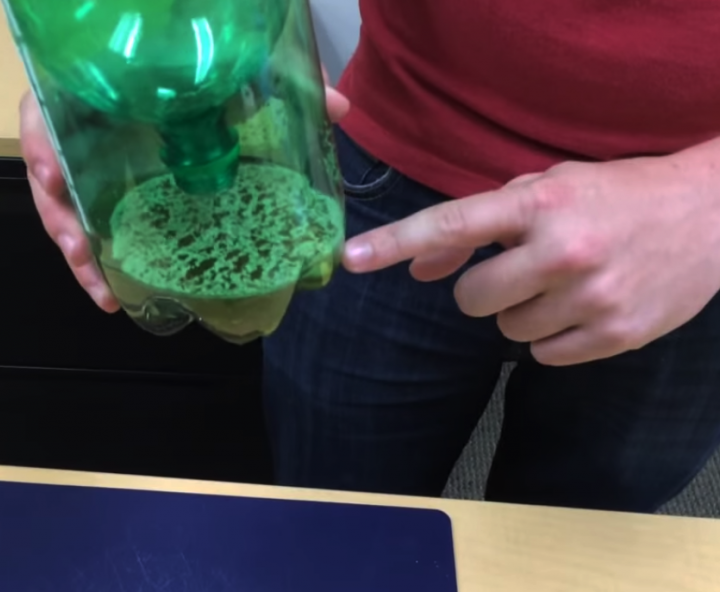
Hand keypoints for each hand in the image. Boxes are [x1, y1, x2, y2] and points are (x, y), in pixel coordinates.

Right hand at [19, 82, 349, 311]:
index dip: (40, 142)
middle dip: (59, 216)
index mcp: (92, 89)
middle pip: (48, 172)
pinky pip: (86, 223)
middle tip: (81, 247)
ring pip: (61, 208)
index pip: (44, 109)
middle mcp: (79, 127)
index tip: (48, 172)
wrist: (180, 56)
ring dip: (76, 249)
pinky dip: (96, 259)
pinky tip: (111, 291)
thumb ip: (279, 82)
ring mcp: (86, 161)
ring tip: (99, 286)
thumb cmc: (190, 63)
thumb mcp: (227, 71)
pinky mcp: (100, 188)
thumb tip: (335, 107)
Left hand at [342, 151, 719, 365]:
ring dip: (521, 310)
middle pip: (470, 299)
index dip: (394, 242)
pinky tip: (584, 305)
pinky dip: (553, 335)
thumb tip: (419, 268)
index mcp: (541, 203)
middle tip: (518, 268)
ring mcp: (592, 298)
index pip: (451, 224)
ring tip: (562, 281)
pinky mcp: (616, 336)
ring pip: (505, 330)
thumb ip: (479, 225)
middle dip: (481, 288)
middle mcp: (563, 251)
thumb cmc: (615, 195)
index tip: (350, 259)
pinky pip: (543, 355)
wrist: (709, 215)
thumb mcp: (546, 188)